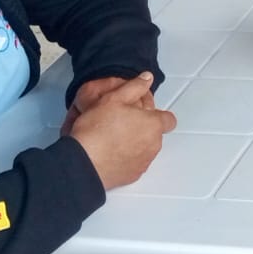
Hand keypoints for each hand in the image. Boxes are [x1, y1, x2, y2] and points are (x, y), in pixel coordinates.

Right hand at [68, 73, 176, 188]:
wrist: (83, 162)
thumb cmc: (97, 129)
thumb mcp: (114, 99)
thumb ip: (135, 87)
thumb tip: (147, 78)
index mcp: (153, 125)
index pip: (169, 119)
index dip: (157, 115)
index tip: (141, 113)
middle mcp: (154, 145)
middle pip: (155, 133)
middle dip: (143, 127)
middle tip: (120, 121)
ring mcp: (144, 162)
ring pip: (145, 148)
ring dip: (135, 142)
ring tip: (112, 137)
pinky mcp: (133, 175)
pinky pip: (135, 163)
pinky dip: (127, 157)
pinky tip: (110, 152)